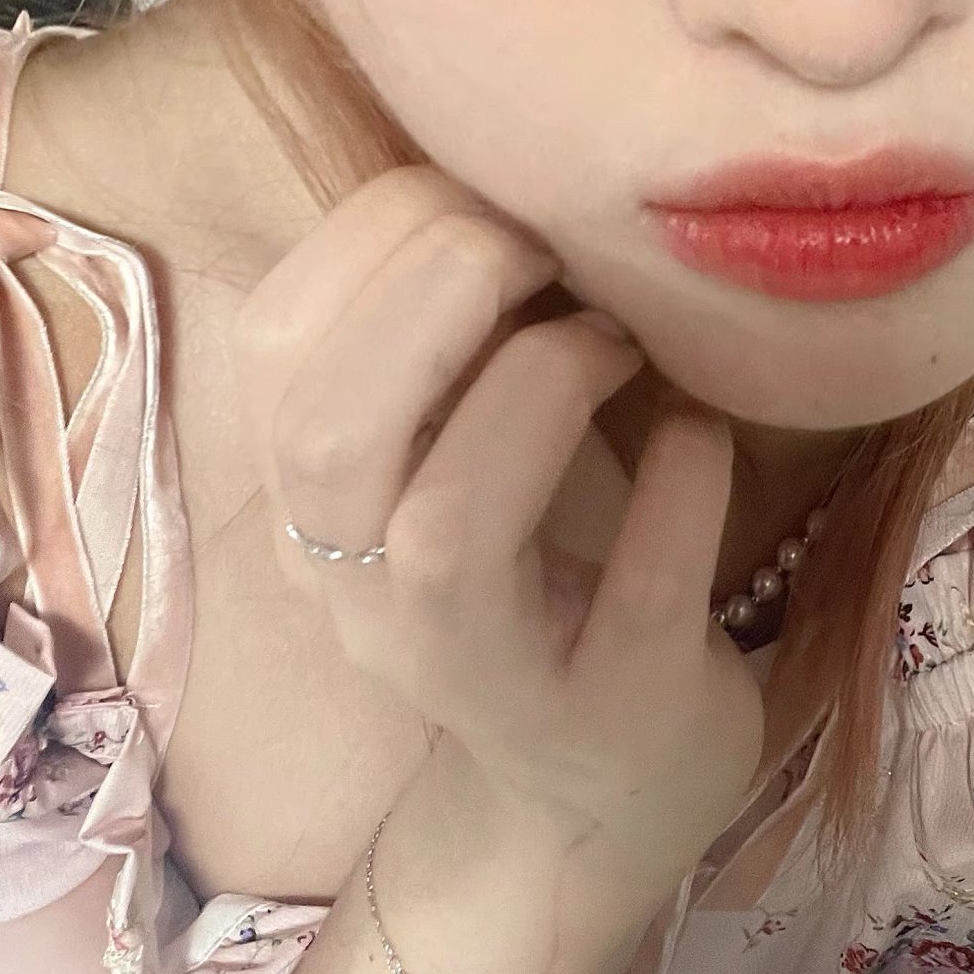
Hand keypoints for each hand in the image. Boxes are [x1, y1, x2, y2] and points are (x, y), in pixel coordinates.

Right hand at [228, 164, 766, 909]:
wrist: (595, 794)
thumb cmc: (536, 579)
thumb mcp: (450, 462)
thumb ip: (436, 348)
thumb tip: (495, 179)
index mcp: (316, 507)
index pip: (274, 344)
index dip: (374, 236)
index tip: (486, 198)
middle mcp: (364, 597)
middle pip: (330, 432)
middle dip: (439, 294)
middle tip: (547, 253)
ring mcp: (483, 672)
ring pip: (444, 526)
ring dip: (537, 389)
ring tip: (615, 341)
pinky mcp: (609, 714)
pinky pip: (635, 593)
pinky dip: (678, 489)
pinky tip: (699, 436)